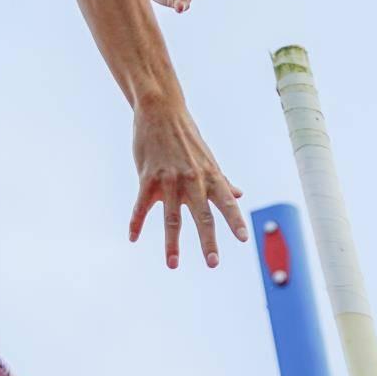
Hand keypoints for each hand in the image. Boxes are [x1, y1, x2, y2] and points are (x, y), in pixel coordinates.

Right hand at [129, 110, 245, 268]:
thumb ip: (221, 180)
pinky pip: (141, 205)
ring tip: (173, 264)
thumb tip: (239, 195)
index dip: (235, 220)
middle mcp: (192, 179)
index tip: (244, 239)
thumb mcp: (208, 158)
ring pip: (171, 216)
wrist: (161, 111)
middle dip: (207, 240)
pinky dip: (136, 222)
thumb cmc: (186, 136)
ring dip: (172, 242)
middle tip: (213, 262)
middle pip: (202, 215)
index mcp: (210, 176)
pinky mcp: (147, 177)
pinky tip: (132, 237)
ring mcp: (169, 179)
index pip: (226, 202)